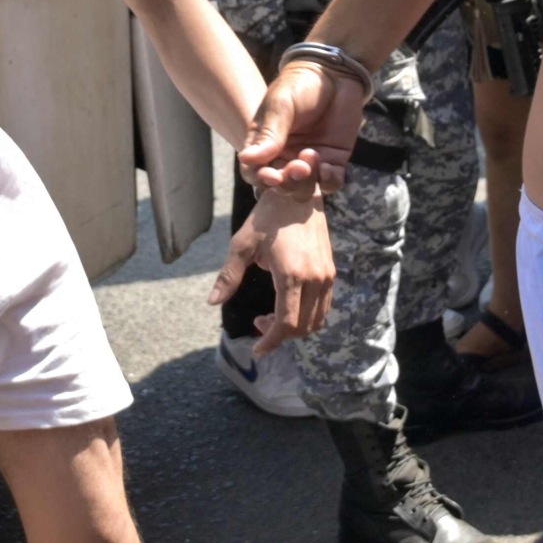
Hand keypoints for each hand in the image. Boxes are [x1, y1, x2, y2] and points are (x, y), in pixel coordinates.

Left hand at [207, 181, 333, 351]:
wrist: (298, 193)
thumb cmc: (267, 218)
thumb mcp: (242, 245)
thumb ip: (228, 276)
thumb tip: (213, 302)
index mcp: (292, 275)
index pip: (287, 324)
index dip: (271, 341)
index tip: (257, 350)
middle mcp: (315, 279)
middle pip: (303, 327)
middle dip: (280, 336)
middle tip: (258, 325)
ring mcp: (326, 276)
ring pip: (316, 320)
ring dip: (294, 328)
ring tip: (270, 317)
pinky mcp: (330, 272)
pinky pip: (322, 306)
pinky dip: (306, 316)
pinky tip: (287, 305)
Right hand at [242, 60, 366, 195]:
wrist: (335, 74)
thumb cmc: (300, 85)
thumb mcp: (281, 106)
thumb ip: (269, 134)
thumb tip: (246, 159)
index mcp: (264, 145)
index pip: (255, 172)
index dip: (261, 179)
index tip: (271, 176)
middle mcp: (284, 158)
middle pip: (280, 186)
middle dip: (288, 182)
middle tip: (299, 167)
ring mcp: (309, 162)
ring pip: (303, 190)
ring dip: (307, 183)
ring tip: (313, 156)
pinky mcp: (333, 161)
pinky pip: (329, 184)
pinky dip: (328, 182)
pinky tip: (329, 169)